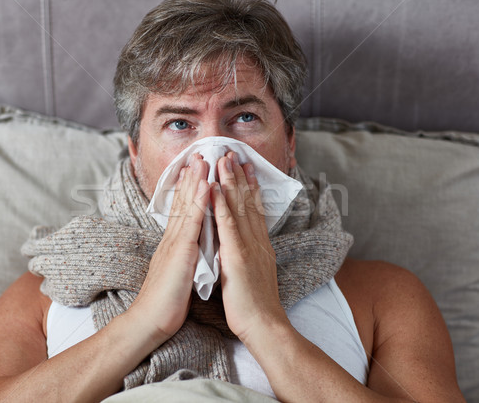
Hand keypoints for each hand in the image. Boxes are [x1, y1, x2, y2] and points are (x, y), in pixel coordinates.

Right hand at [127, 155, 209, 343]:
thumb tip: (191, 247)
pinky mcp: (180, 252)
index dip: (190, 189)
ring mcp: (175, 243)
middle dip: (193, 176)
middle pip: (184, 202)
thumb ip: (183, 256)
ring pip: (187, 206)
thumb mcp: (177, 272)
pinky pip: (192, 223)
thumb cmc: (165, 301)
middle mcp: (174, 238)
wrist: (149, 321)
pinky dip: (199, 202)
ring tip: (203, 159)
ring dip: (195, 181)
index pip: (184, 211)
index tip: (198, 170)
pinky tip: (206, 186)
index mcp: (175, 244)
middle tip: (201, 153)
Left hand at [211, 152, 288, 341]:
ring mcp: (248, 246)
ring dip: (231, 181)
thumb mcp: (255, 273)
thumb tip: (244, 245)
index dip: (250, 187)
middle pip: (248, 202)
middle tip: (234, 152)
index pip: (254, 209)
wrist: (264, 325)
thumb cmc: (256, 304)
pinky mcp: (238, 256)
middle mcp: (256, 240)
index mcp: (259, 245)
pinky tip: (214, 188)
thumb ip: (250, 254)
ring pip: (239, 208)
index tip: (245, 167)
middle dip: (240, 176)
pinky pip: (227, 226)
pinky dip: (221, 205)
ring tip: (224, 159)